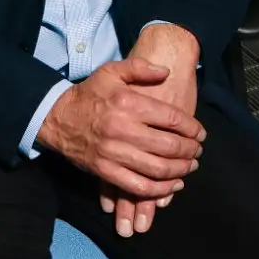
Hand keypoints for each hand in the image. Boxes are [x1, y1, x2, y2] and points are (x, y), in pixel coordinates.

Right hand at [104, 24, 200, 237]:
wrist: (57, 118)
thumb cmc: (89, 94)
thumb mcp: (111, 71)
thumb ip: (140, 68)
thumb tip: (167, 72)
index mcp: (128, 103)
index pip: (172, 119)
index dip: (192, 128)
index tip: (200, 133)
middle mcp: (123, 129)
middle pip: (169, 145)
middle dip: (190, 150)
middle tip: (198, 151)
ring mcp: (114, 153)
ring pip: (158, 168)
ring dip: (180, 170)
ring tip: (190, 166)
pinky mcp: (106, 172)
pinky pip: (139, 187)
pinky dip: (160, 190)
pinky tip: (173, 185)